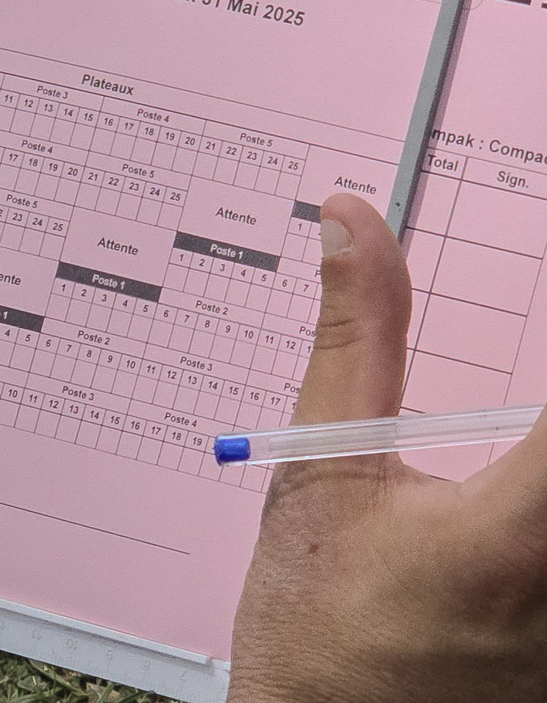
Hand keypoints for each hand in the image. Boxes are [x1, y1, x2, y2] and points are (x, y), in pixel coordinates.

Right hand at [228, 192, 546, 701]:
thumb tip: (352, 220)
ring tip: (502, 466)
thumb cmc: (316, 619)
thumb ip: (357, 336)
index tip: (537, 268)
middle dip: (542, 418)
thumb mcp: (324, 465)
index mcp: (521, 535)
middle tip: (501, 421)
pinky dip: (545, 500)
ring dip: (542, 459)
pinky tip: (515, 507)